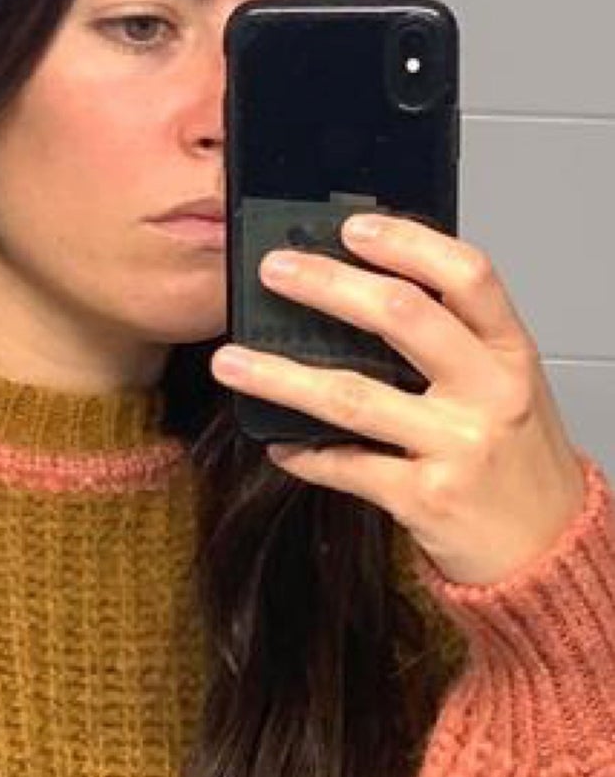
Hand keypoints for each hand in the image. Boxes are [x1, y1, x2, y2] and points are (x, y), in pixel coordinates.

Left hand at [210, 214, 588, 587]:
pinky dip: (305, 454)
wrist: (546, 548)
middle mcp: (489, 393)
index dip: (407, 243)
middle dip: (327, 287)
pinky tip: (275, 442)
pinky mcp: (425, 500)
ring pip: (354, 398)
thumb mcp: (508, 388)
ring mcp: (457, 447)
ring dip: (281, 376)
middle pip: (402, 319)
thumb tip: (373, 296)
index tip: (351, 228)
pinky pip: (347, 467)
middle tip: (272, 271)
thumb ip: (459, 345)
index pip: (466, 275)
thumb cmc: (520, 462)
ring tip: (230, 361)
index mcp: (510, 353)